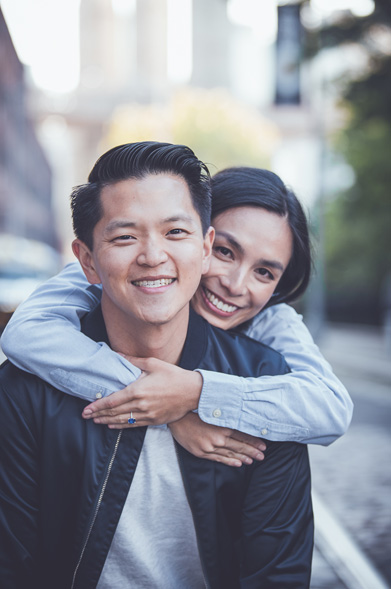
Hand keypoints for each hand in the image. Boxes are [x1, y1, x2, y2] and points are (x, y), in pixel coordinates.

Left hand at [82, 357, 202, 427]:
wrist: (193, 392)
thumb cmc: (174, 375)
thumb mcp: (153, 364)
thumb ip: (133, 361)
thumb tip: (117, 354)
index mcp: (138, 390)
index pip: (112, 401)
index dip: (97, 406)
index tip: (86, 409)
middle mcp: (140, 405)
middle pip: (114, 412)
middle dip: (98, 414)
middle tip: (86, 416)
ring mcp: (147, 414)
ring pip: (122, 420)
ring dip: (107, 421)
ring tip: (96, 421)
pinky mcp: (154, 420)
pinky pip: (134, 425)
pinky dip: (121, 426)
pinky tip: (113, 425)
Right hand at [169, 413, 265, 466]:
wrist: (178, 419)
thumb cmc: (195, 413)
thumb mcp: (212, 413)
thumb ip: (225, 419)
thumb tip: (239, 421)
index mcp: (222, 426)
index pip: (242, 435)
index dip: (253, 441)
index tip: (263, 445)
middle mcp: (218, 437)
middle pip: (239, 446)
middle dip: (252, 451)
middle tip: (262, 455)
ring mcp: (210, 446)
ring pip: (230, 453)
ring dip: (243, 457)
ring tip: (252, 460)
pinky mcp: (202, 452)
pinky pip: (218, 458)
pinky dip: (229, 461)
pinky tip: (238, 463)